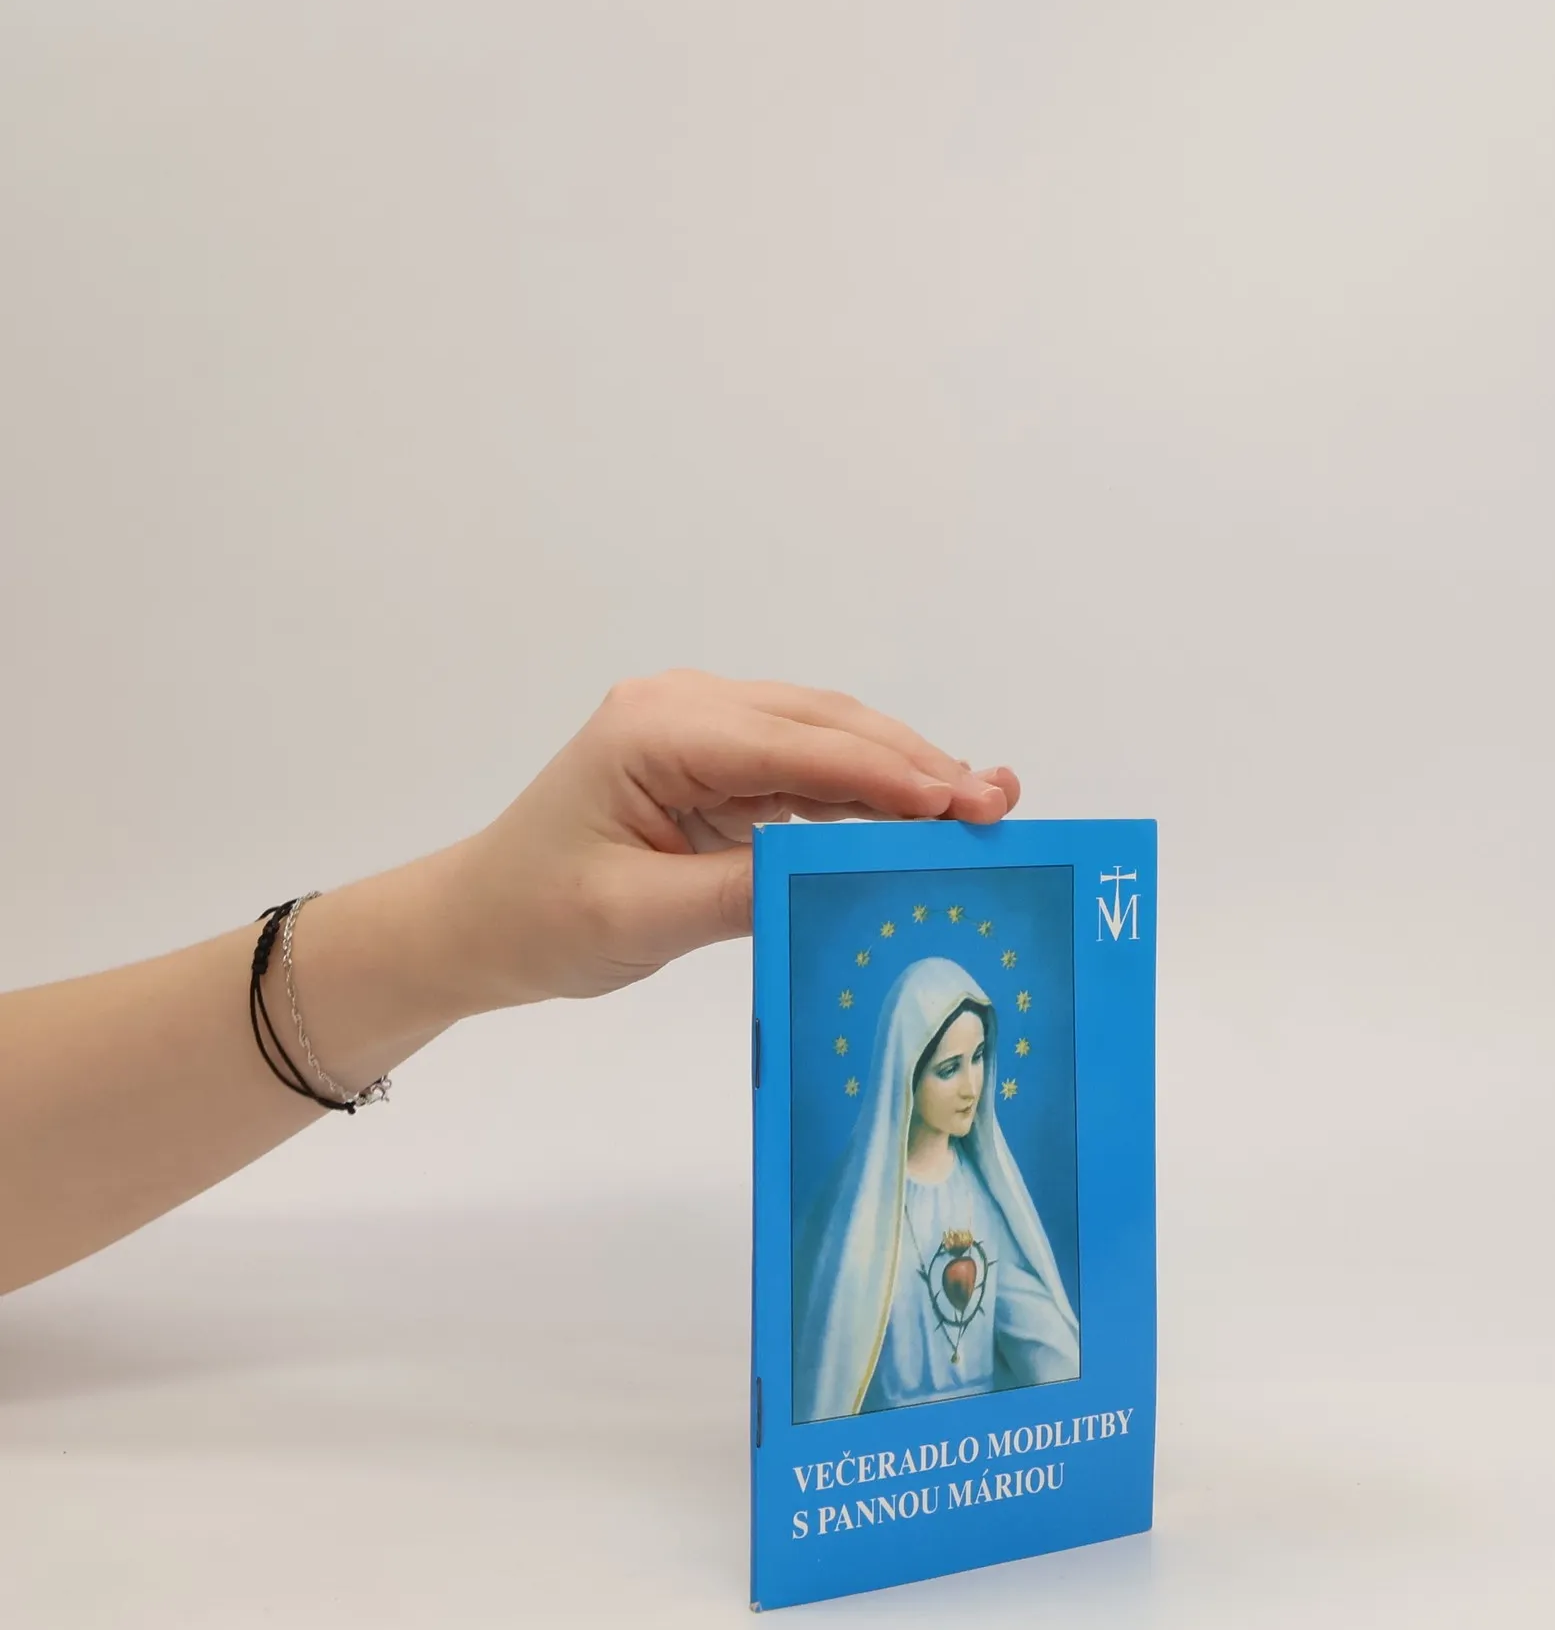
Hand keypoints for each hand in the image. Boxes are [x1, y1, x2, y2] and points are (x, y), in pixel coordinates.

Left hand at [440, 671, 1021, 1006]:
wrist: (480, 921)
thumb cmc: (541, 918)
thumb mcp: (641, 918)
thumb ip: (743, 891)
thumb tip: (846, 874)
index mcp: (656, 730)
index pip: (791, 745)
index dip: (881, 774)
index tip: (956, 804)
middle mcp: (684, 708)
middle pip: (823, 725)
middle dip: (914, 763)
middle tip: (998, 802)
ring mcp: (701, 728)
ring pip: (825, 737)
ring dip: (901, 771)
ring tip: (981, 803)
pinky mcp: (717, 761)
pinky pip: (806, 766)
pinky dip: (866, 791)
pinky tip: (920, 814)